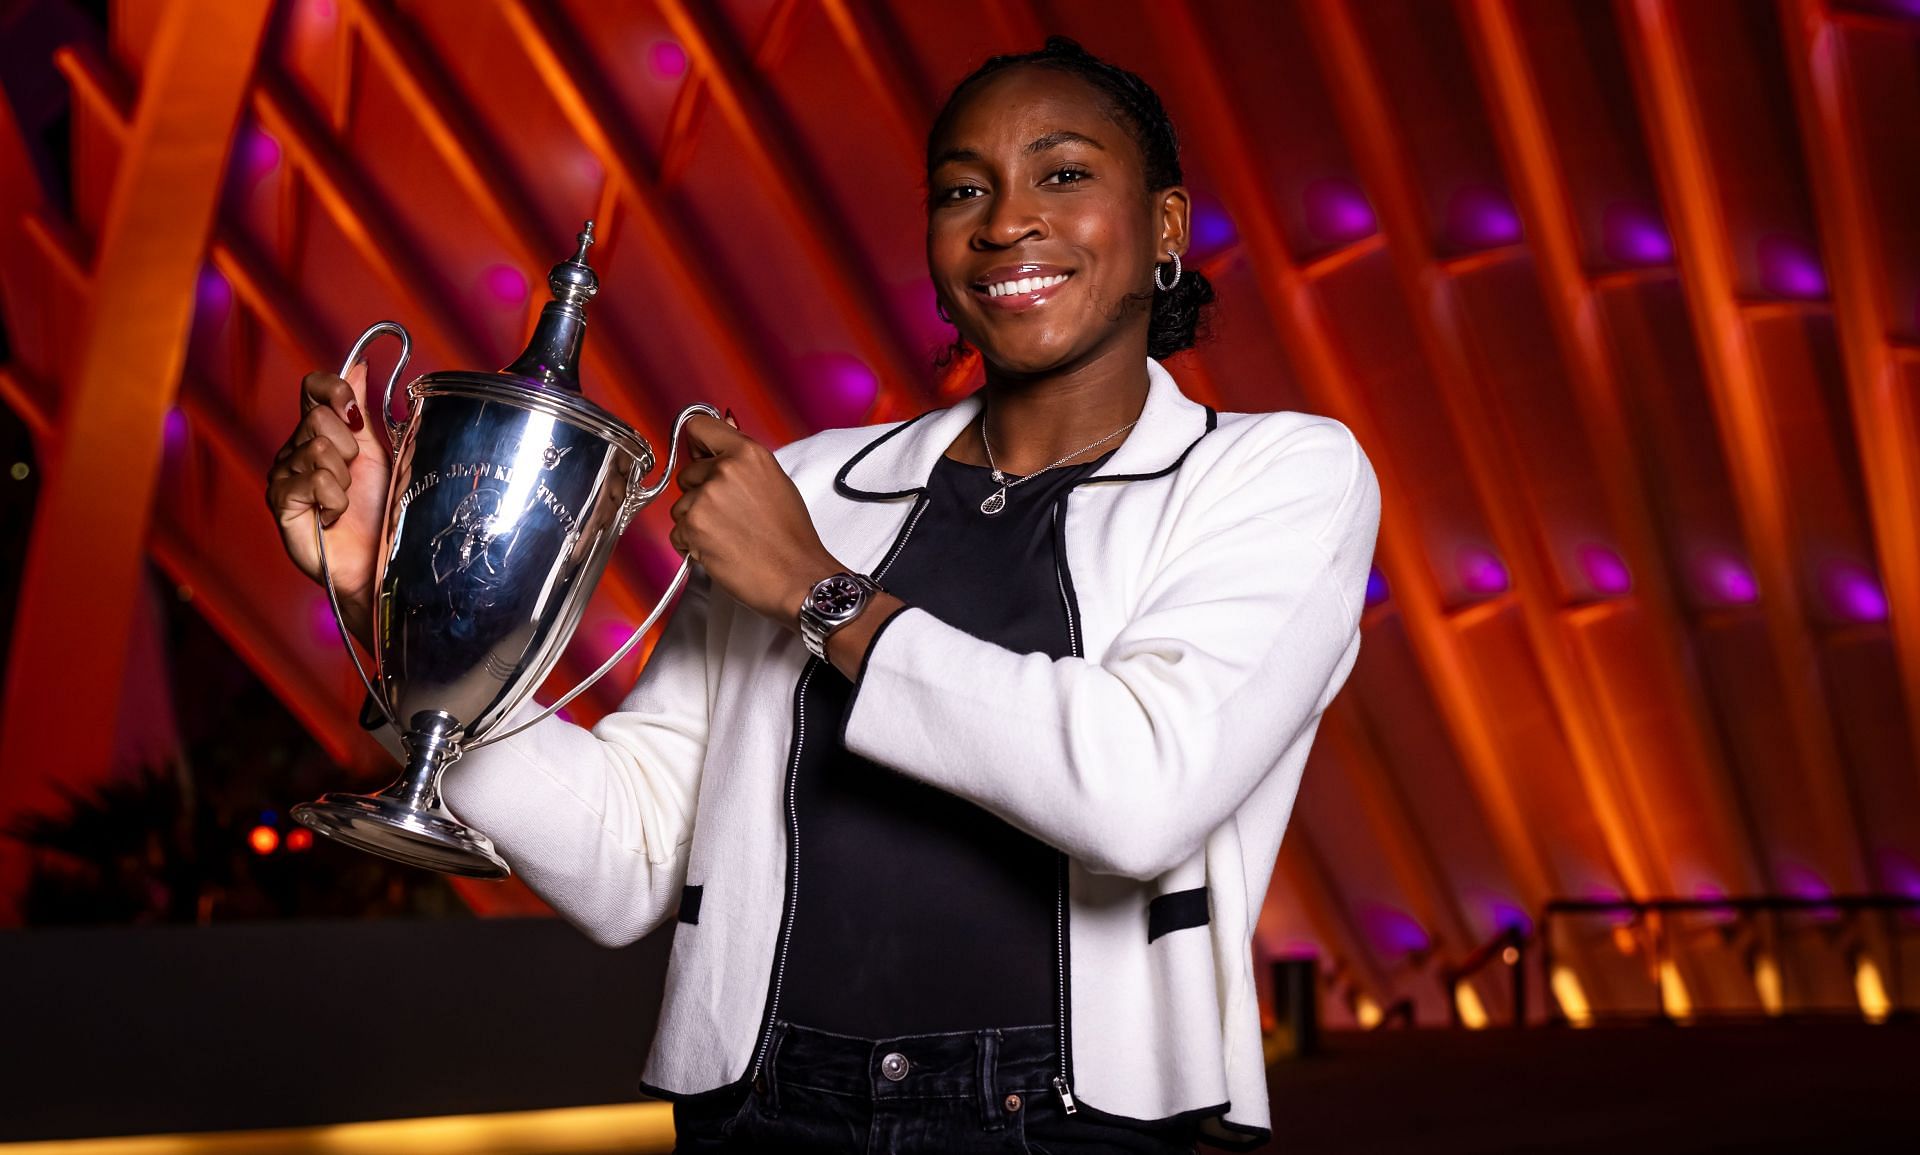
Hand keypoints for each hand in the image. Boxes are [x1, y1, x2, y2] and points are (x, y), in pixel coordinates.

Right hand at [265, 363, 387, 647]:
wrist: (379, 562)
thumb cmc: (380, 513)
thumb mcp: (377, 453)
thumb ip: (360, 410)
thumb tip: (357, 364)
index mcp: (318, 433)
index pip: (314, 387)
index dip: (335, 390)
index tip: (354, 412)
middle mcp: (294, 450)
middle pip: (319, 417)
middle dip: (350, 449)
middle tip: (353, 479)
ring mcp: (283, 476)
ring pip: (318, 447)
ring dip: (345, 479)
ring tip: (344, 502)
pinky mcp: (281, 503)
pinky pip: (313, 479)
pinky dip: (334, 499)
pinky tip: (332, 516)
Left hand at [668, 412, 839, 628]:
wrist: (797, 577)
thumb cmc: (792, 537)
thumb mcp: (776, 481)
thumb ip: (743, 457)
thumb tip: (724, 423)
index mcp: (748, 453)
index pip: (699, 427)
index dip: (700, 446)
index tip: (704, 458)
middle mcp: (724, 470)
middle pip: (688, 473)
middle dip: (701, 493)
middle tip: (731, 514)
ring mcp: (706, 498)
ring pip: (681, 505)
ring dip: (696, 521)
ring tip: (729, 535)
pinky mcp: (693, 527)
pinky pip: (678, 532)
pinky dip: (692, 543)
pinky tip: (720, 549)